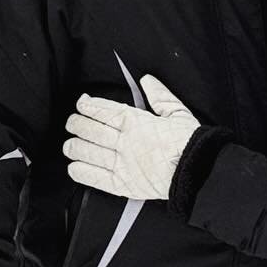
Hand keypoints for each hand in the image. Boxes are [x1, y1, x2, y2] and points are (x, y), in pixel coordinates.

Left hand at [63, 74, 200, 201]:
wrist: (197, 172)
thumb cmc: (191, 143)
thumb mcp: (179, 113)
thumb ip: (161, 96)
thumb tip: (148, 81)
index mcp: (136, 122)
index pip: (105, 111)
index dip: (89, 106)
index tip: (82, 103)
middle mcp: (125, 142)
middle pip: (92, 130)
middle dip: (77, 124)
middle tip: (72, 122)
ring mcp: (122, 164)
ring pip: (89, 152)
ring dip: (74, 146)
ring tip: (69, 144)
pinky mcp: (123, 185)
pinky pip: (96, 178)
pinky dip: (82, 172)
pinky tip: (74, 167)